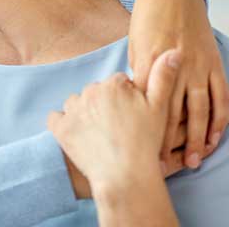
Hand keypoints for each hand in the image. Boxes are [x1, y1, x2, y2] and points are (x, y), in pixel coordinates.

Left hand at [48, 50, 180, 190]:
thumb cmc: (146, 143)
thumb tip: (173, 51)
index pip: (118, 83)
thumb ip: (163, 77)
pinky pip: (55, 118)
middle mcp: (91, 91)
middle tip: (117, 128)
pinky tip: (76, 133)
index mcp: (114, 84)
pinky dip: (63, 124)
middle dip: (105, 105)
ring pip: (77, 104)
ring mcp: (73, 109)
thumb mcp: (161, 109)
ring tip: (99, 133)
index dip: (127, 99)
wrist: (125, 175)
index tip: (133, 115)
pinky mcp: (60, 127)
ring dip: (84, 113)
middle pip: (97, 92)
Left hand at [128, 0, 228, 169]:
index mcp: (149, 62)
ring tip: (194, 160)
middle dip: (168, 141)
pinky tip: (216, 137)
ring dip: (198, 137)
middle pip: (172, 111)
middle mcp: (175, 66)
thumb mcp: (134, 47)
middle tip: (164, 166)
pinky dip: (219, 118)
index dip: (143, 129)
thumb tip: (133, 101)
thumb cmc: (146, 21)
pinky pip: (219, 96)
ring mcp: (198, 65)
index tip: (138, 150)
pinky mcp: (214, 63)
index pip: (146, 104)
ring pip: (200, 109)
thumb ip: (137, 74)